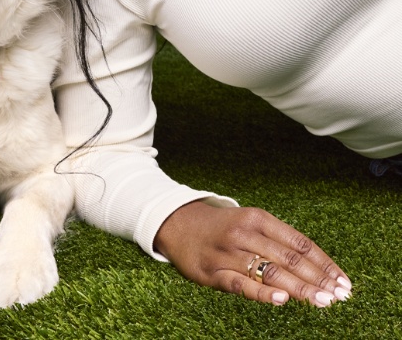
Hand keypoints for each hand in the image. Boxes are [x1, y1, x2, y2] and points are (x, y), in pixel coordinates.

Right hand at [153, 201, 351, 305]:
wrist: (177, 223)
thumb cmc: (222, 228)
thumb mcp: (250, 223)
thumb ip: (277, 241)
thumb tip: (316, 266)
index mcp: (258, 218)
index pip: (299, 242)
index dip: (324, 263)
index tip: (343, 281)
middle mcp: (245, 232)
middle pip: (289, 257)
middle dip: (318, 278)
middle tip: (340, 296)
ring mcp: (229, 252)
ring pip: (270, 271)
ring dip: (300, 289)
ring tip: (322, 302)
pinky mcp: (213, 270)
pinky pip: (241, 284)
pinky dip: (262, 292)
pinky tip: (281, 300)